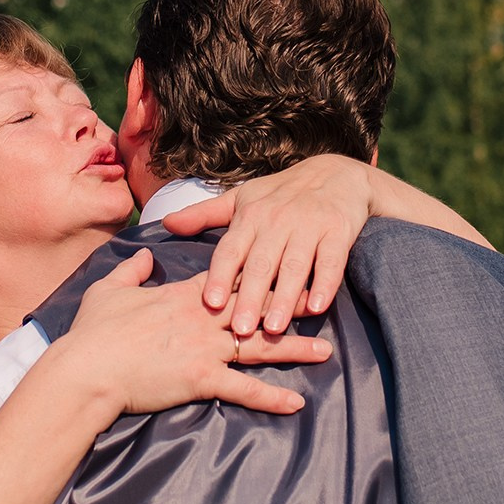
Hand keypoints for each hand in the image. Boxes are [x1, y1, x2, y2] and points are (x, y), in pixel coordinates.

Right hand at [54, 250, 330, 417]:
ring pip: (259, 345)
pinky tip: (296, 403)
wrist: (85, 370)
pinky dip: (271, 397)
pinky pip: (243, 389)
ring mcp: (204, 347)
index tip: (286, 263)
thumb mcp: (109, 290)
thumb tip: (146, 255)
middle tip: (325, 300)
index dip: (260, 272)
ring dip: (294, 349)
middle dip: (291, 303)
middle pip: (256, 306)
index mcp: (184, 295)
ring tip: (326, 351)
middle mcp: (202, 317)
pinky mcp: (201, 378)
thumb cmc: (92, 333)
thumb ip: (132, 270)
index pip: (230, 278)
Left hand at [162, 155, 373, 336]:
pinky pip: (330, 261)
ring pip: (294, 266)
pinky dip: (324, 284)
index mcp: (251, 216)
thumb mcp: (241, 198)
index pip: (230, 250)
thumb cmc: (281, 193)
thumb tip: (166, 222)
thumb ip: (203, 214)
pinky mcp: (338, 232)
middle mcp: (277, 221)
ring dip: (284, 298)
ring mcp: (309, 226)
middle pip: (260, 264)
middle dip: (249, 298)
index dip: (219, 276)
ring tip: (273, 328)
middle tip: (238, 330)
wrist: (336, 174)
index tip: (208, 303)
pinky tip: (317, 307)